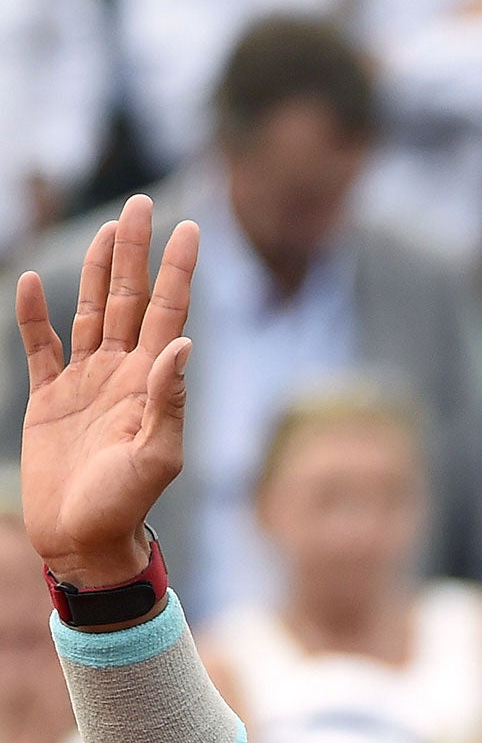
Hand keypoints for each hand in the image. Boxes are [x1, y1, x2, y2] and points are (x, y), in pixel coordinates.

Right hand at [15, 196, 197, 587]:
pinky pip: (39, 345)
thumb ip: (170, 401)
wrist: (84, 538)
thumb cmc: (127, 505)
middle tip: (144, 204)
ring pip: (93, 310)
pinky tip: (29, 280)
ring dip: (100, 270)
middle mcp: (121, 373)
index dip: (178, 271)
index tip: (192, 228)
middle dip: (138, 252)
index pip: (170, 313)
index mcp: (152, 383)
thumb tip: (184, 344)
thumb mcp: (157, 456)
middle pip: (131, 298)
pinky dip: (33, 313)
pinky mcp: (48, 397)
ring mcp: (85, 381)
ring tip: (110, 229)